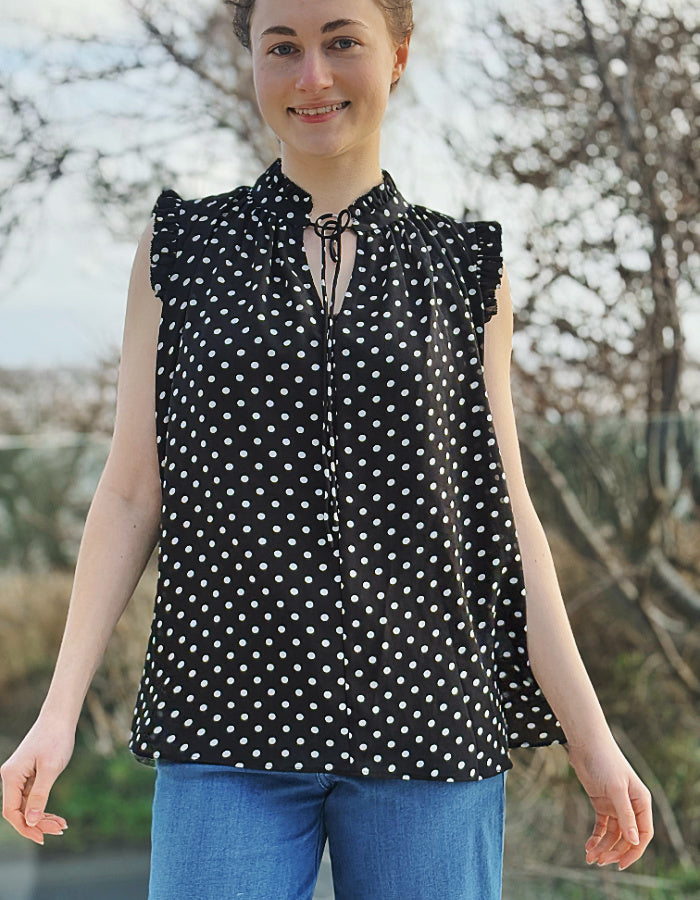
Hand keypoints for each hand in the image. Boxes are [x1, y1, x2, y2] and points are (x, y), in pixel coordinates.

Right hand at [1, 715, 74, 844]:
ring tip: (62, 825)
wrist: (60, 717)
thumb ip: (39, 795)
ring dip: (42, 817)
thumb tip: (30, 821)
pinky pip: (32, 797)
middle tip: (60, 829)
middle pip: (19, 810)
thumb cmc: (56, 738)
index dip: (25, 827)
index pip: (11, 811)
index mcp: (11, 776)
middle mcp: (11, 777)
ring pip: (26, 805)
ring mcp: (19, 775)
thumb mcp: (51, 768)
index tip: (43, 837)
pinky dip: (43, 807)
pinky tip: (56, 816)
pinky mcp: (28, 774)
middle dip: (37, 824)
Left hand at [566, 739, 653, 870]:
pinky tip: (588, 846)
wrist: (586, 744)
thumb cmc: (605, 761)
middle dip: (614, 851)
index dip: (634, 852)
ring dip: (603, 847)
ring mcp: (616, 805)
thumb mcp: (616, 789)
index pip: (643, 834)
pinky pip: (601, 826)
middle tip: (598, 861)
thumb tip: (635, 841)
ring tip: (590, 857)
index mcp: (642, 802)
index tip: (620, 864)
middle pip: (627, 838)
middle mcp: (631, 806)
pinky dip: (596, 837)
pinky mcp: (601, 803)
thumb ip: (625, 815)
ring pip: (613, 834)